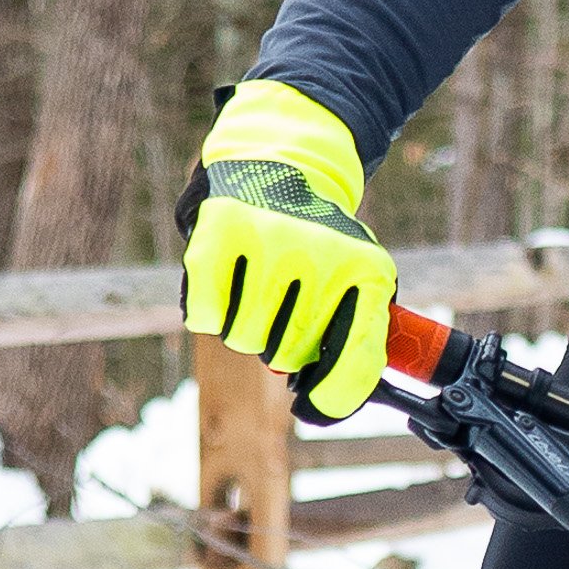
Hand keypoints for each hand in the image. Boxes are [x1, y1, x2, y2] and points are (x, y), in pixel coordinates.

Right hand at [177, 81, 395, 420]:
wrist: (281, 159)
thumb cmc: (321, 239)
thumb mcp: (359, 277)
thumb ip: (356, 341)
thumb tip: (325, 406)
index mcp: (366, 271)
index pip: (353, 360)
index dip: (334, 398)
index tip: (314, 410)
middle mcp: (321, 256)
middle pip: (288, 357)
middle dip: (282, 344)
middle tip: (284, 306)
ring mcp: (268, 244)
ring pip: (244, 339)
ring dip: (246, 326)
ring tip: (258, 286)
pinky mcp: (219, 235)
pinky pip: (203, 316)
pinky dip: (209, 308)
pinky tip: (227, 278)